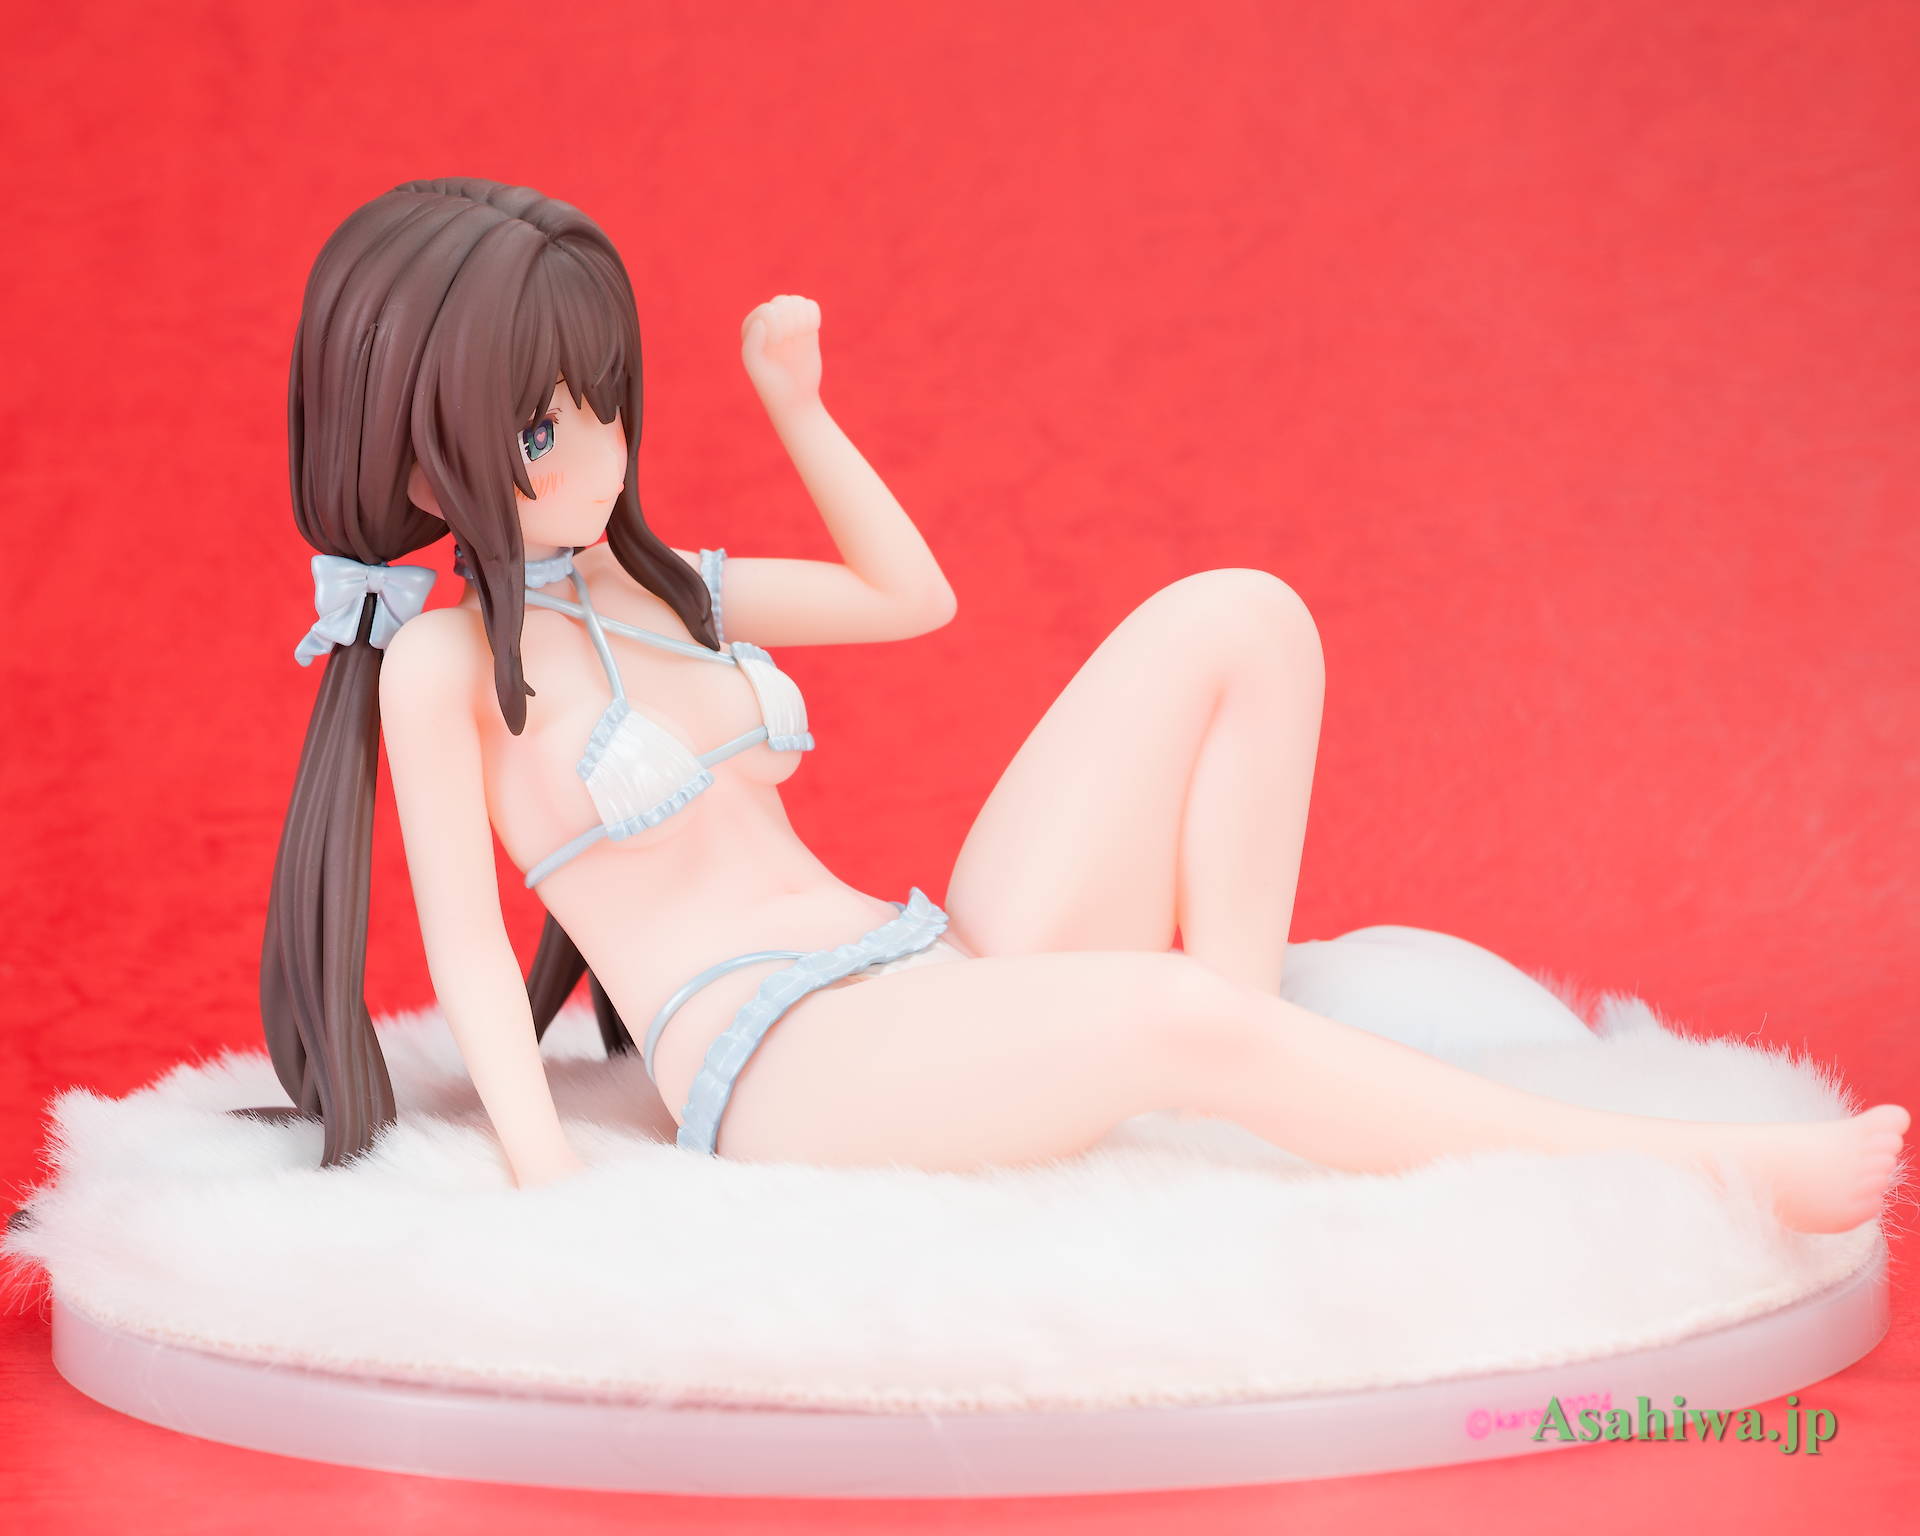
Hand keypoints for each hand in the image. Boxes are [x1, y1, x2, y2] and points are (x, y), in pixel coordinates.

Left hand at [741, 293, 822, 415]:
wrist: (796, 401)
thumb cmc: (773, 386)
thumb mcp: (757, 368)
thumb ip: (752, 345)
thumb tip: (760, 322)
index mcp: (751, 329)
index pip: (767, 311)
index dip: (776, 327)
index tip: (777, 346)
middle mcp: (768, 323)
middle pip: (782, 301)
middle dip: (790, 321)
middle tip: (790, 341)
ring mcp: (788, 324)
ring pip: (796, 301)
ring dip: (801, 317)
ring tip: (801, 335)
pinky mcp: (806, 328)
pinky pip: (810, 306)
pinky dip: (813, 314)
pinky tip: (811, 331)